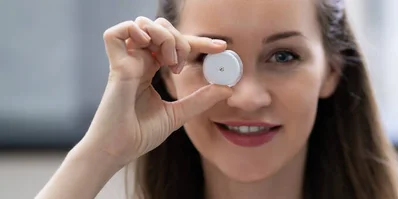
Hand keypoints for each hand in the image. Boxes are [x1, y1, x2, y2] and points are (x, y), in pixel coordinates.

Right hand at [80, 16, 230, 165]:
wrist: (119, 151)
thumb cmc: (140, 135)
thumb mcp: (178, 114)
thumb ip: (200, 99)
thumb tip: (227, 88)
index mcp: (150, 70)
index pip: (175, 45)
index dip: (199, 42)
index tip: (221, 47)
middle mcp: (138, 62)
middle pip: (161, 29)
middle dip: (182, 39)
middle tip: (185, 65)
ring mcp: (126, 62)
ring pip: (143, 24)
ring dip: (164, 37)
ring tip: (171, 63)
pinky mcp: (116, 67)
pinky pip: (116, 33)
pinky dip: (135, 31)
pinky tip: (150, 49)